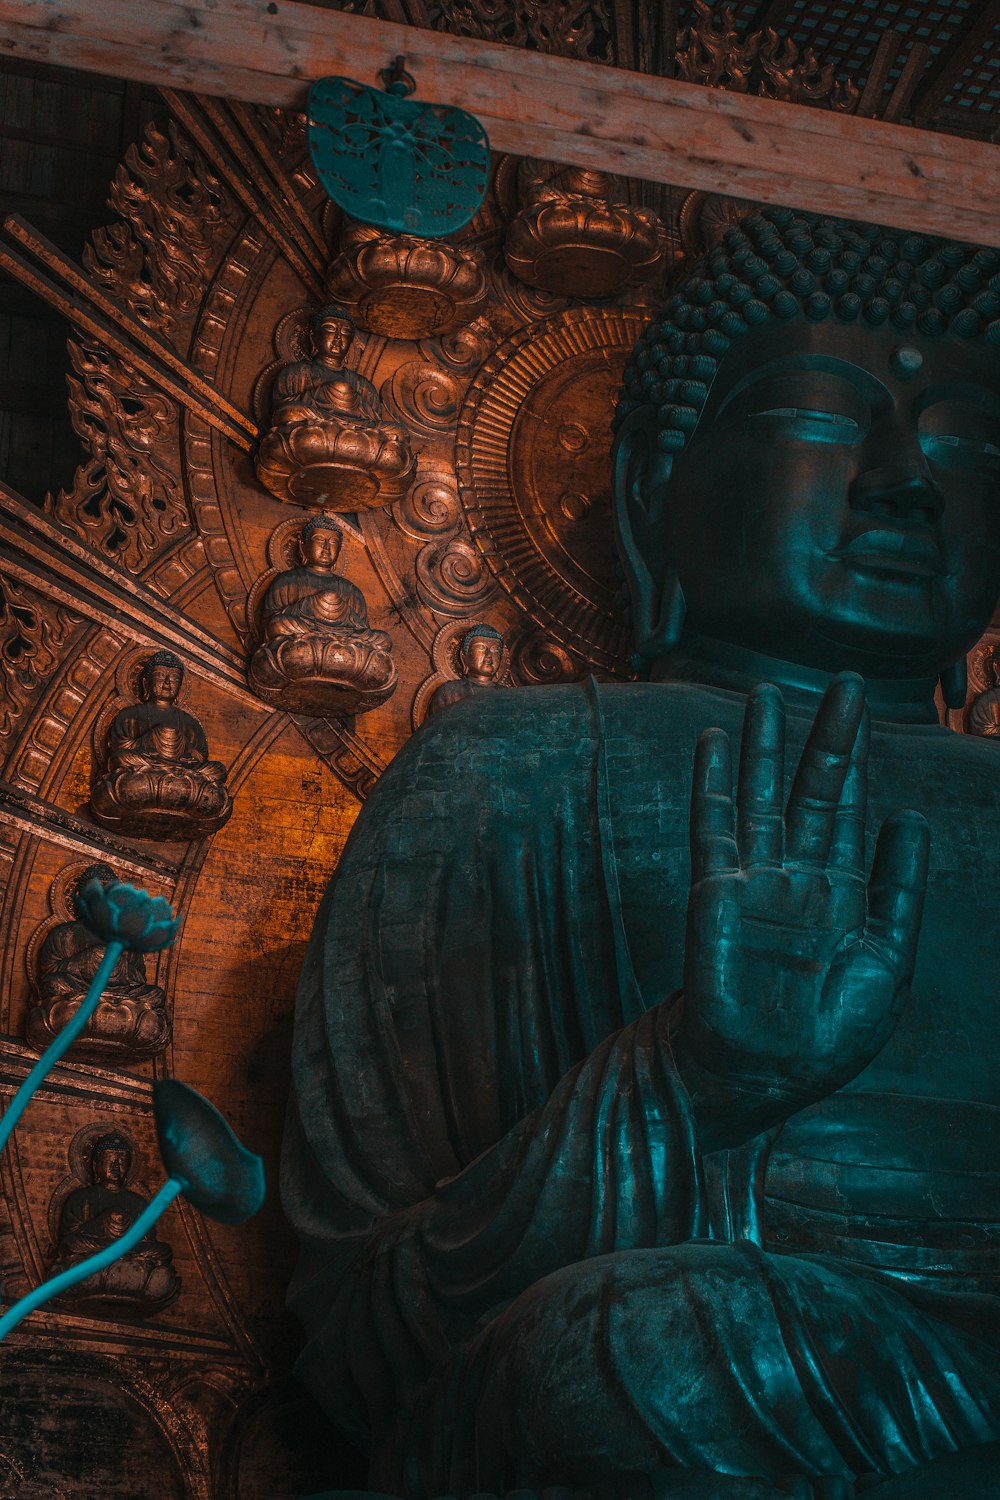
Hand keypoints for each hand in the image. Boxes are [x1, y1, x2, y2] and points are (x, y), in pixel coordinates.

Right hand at [675, 673, 928, 1150]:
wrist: (763, 1075)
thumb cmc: (827, 1035)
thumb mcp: (887, 962)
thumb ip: (899, 890)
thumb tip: (910, 816)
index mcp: (842, 894)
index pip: (851, 812)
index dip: (860, 761)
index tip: (866, 710)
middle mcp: (797, 877)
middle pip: (813, 791)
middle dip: (829, 738)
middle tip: (846, 683)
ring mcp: (754, 881)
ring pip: (761, 798)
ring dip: (764, 747)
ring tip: (764, 694)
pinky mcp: (715, 891)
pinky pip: (714, 827)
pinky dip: (713, 784)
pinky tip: (714, 742)